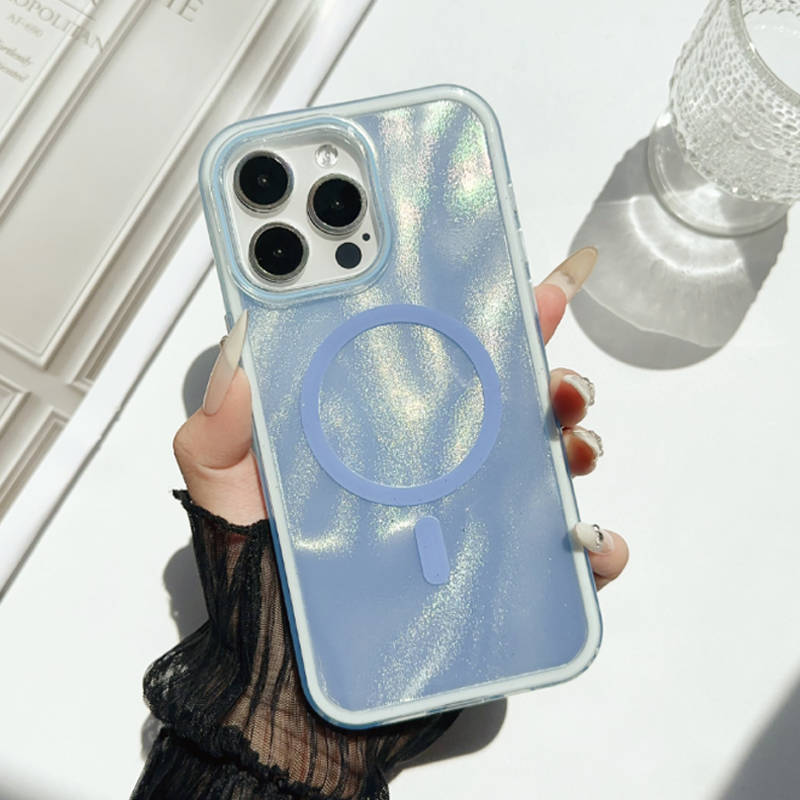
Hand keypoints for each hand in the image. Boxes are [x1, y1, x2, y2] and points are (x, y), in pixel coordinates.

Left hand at [173, 246, 628, 588]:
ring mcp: (466, 517)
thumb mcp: (222, 489)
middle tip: (549, 347)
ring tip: (570, 432)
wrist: (284, 682)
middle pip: (503, 395)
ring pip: (542, 461)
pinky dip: (588, 544)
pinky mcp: (492, 577)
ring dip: (571, 436)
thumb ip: (220, 424)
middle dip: (540, 360)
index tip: (502, 272)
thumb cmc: (256, 579)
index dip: (470, 305)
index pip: (429, 351)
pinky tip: (585, 537)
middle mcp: (429, 464)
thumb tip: (241, 346)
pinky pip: (556, 556)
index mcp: (375, 428)